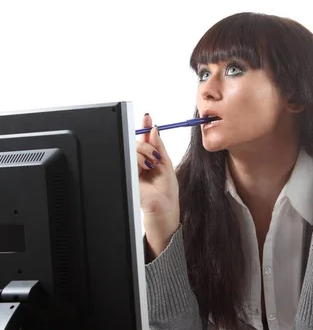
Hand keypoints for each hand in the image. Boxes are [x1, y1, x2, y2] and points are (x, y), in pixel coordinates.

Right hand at [136, 113, 179, 257]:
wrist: (164, 212)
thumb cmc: (167, 194)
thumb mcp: (167, 165)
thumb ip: (159, 147)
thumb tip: (154, 129)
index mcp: (148, 160)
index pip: (143, 139)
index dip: (144, 127)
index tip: (147, 117)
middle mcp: (138, 164)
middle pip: (136, 141)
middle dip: (146, 142)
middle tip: (155, 152)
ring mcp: (131, 170)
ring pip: (132, 148)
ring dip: (145, 151)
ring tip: (153, 164)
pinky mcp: (127, 175)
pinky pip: (130, 158)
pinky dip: (141, 159)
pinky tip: (148, 167)